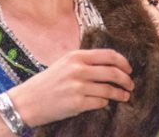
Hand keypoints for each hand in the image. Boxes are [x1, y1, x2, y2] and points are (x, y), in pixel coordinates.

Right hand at [8, 48, 133, 127]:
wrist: (27, 101)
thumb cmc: (47, 83)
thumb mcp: (64, 64)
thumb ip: (84, 62)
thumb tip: (109, 64)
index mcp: (76, 56)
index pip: (108, 55)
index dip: (123, 62)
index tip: (129, 69)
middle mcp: (77, 69)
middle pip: (113, 72)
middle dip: (126, 80)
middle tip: (131, 85)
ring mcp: (77, 87)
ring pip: (109, 89)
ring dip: (120, 94)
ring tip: (124, 96)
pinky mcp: (77, 103)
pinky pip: (100, 103)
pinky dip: (105, 103)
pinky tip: (105, 103)